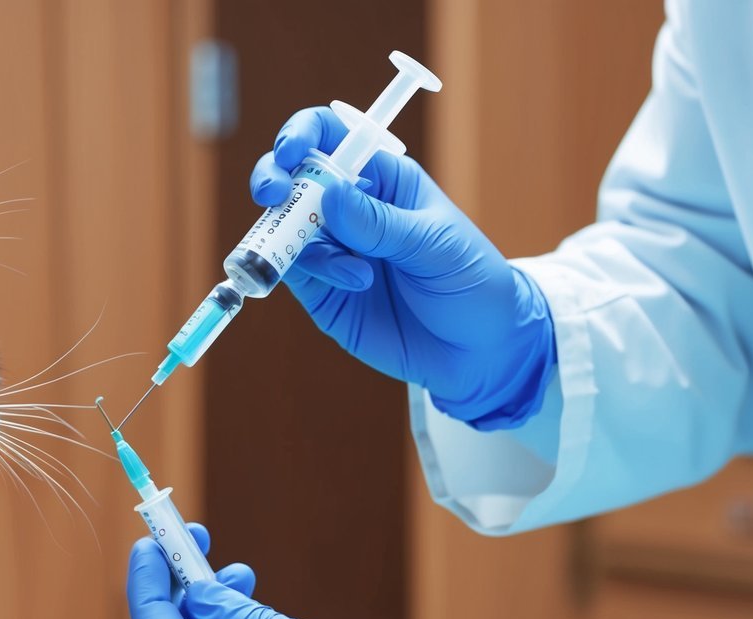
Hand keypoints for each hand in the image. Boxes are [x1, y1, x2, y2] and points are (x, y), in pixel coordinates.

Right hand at [251, 107, 555, 428]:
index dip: (302, 135)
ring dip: (302, 241)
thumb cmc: (471, 282)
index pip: (331, 138)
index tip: (289, 154)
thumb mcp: (434, 245)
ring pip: (286, 227)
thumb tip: (328, 194)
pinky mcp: (322, 289)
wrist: (479, 350)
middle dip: (274, 180)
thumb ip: (379, 222)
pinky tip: (353, 284)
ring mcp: (332, 249)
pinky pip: (294, 270)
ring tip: (357, 274)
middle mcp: (350, 209)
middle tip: (274, 196)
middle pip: (292, 178)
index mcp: (383, 179)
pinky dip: (311, 272)